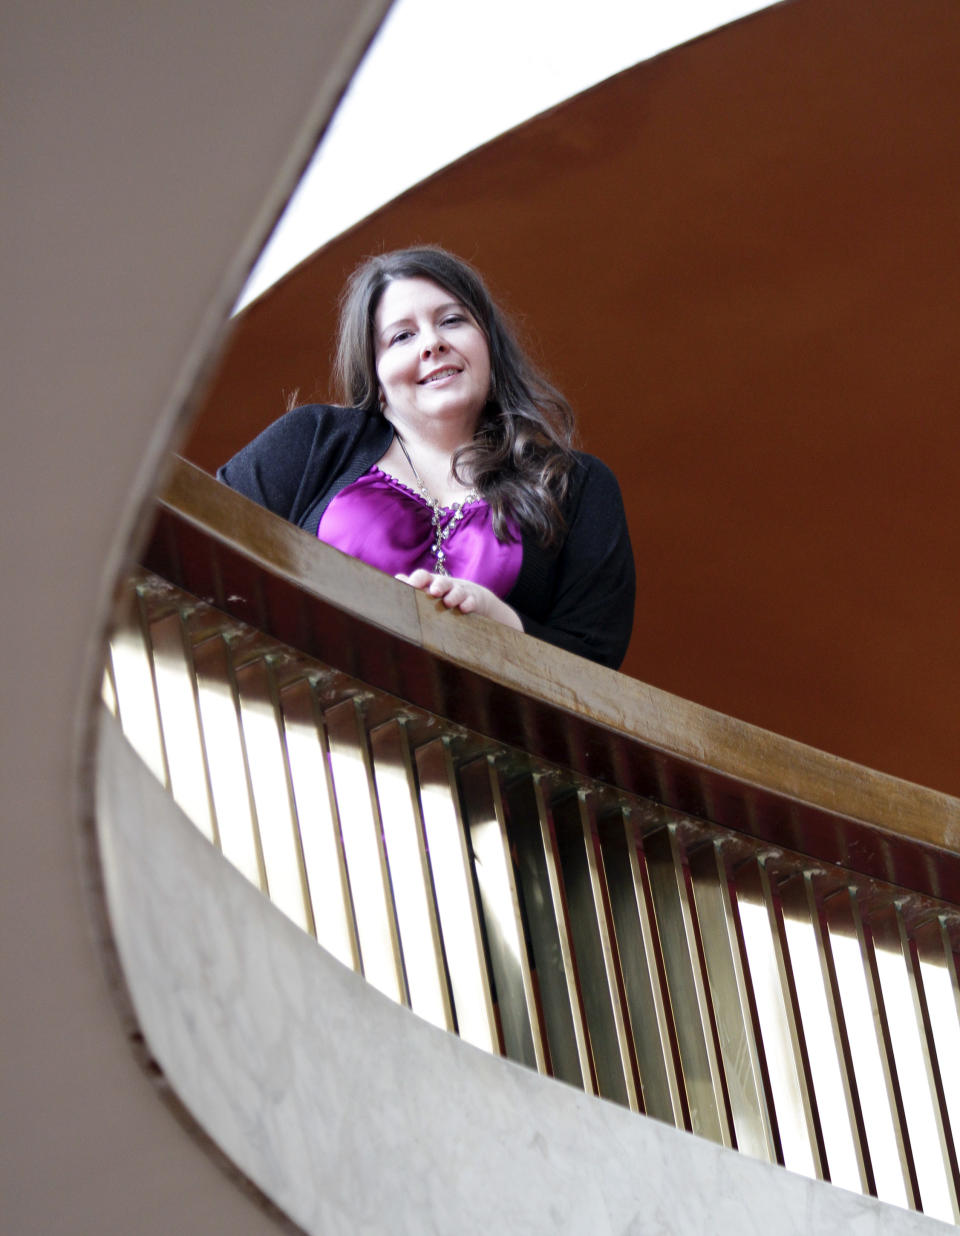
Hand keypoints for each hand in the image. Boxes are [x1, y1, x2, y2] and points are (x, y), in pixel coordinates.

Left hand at [396, 570, 522, 630]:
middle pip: (442, 581)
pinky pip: (472, 601)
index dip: (416, 579)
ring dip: (453, 595)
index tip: (409, 585)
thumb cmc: (444, 597)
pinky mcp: (474, 601)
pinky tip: (464, 609)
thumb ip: (414, 588)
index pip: (423, 576)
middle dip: (438, 585)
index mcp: (431, 583)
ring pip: (457, 591)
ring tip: (448, 602)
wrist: (474, 598)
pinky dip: (468, 604)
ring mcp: (461, 592)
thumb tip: (397, 578)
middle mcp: (446, 585)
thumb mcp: (429, 594)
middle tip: (433, 592)